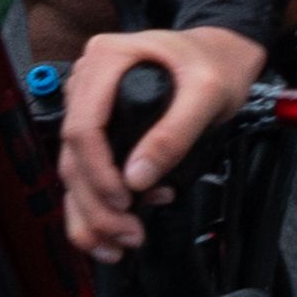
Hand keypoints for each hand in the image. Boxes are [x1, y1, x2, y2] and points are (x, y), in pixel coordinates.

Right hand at [57, 22, 263, 256]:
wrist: (222, 54)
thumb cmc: (215, 63)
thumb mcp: (208, 92)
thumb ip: (175, 132)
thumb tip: (137, 178)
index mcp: (106, 59)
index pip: (83, 127)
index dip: (98, 172)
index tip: (124, 201)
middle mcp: (87, 81)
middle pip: (74, 155)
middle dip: (96, 205)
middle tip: (126, 234)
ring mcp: (88, 105)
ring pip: (74, 171)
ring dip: (91, 214)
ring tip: (119, 242)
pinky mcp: (97, 127)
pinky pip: (85, 170)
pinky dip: (94, 206)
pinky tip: (111, 232)